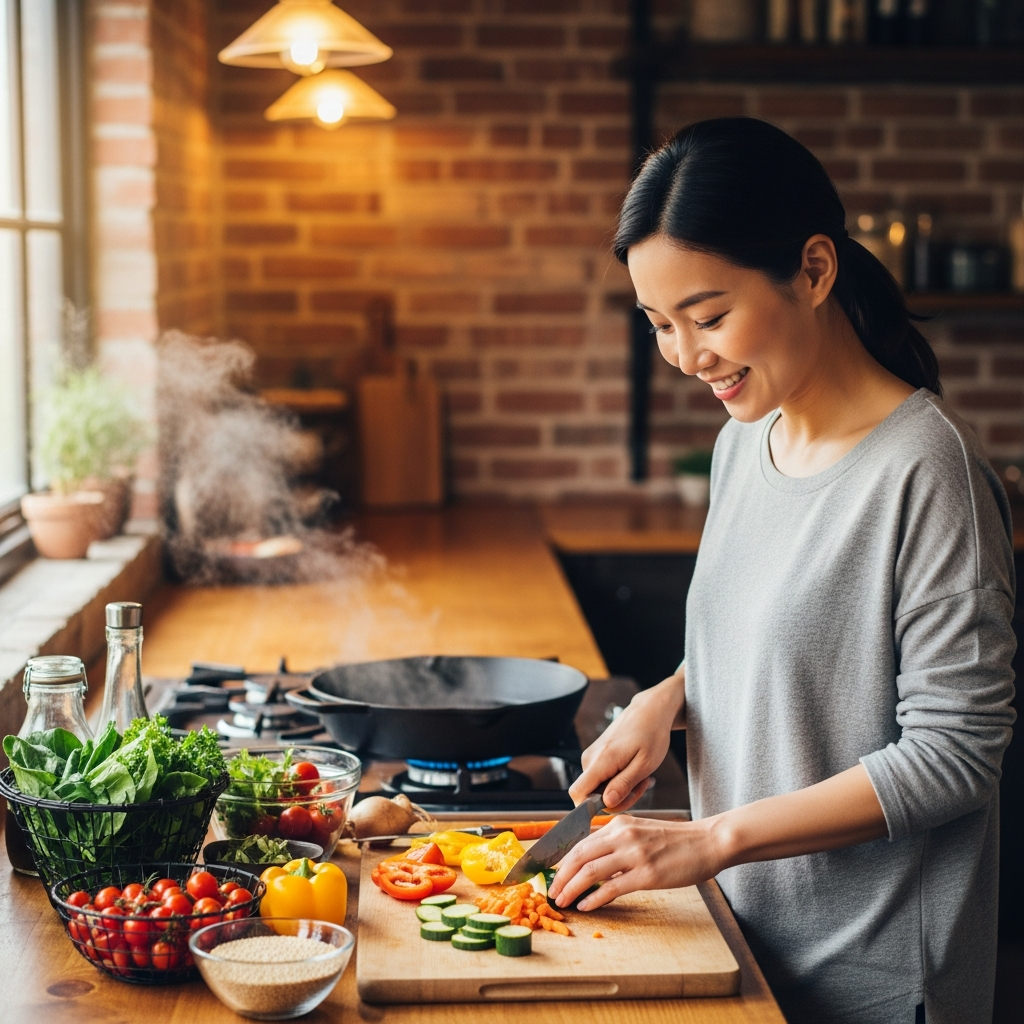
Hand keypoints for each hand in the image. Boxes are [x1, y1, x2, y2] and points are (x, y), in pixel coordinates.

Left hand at [547, 814, 721, 910]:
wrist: (707, 841)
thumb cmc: (675, 840)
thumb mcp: (641, 831)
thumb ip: (617, 842)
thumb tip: (592, 863)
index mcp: (619, 824)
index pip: (581, 842)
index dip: (563, 861)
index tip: (553, 875)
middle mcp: (623, 835)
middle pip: (580, 856)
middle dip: (561, 876)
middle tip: (551, 892)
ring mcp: (635, 854)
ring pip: (591, 871)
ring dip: (572, 888)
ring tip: (563, 901)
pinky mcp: (647, 874)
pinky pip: (612, 888)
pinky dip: (595, 898)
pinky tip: (586, 906)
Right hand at [568, 671, 684, 811]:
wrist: (649, 711)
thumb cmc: (651, 734)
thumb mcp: (644, 764)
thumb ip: (623, 785)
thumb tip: (606, 804)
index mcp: (600, 760)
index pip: (577, 793)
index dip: (590, 808)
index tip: (616, 805)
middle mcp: (590, 758)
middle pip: (592, 795)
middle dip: (617, 799)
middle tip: (641, 786)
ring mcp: (591, 756)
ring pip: (599, 788)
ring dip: (620, 790)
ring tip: (641, 776)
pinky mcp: (596, 756)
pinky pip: (602, 779)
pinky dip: (618, 781)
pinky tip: (633, 770)